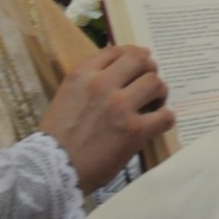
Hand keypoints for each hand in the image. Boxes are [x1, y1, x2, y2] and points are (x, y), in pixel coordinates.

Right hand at [39, 45, 173, 192]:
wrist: (52, 168)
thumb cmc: (56, 137)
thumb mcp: (66, 96)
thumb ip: (88, 82)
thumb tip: (117, 74)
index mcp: (82, 75)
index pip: (116, 51)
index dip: (133, 53)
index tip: (140, 60)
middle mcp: (102, 85)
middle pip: (139, 60)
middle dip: (149, 68)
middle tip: (150, 80)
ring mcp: (119, 107)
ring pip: (155, 83)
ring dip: (160, 91)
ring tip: (156, 102)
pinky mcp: (133, 131)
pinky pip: (164, 116)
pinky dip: (166, 118)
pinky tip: (159, 122)